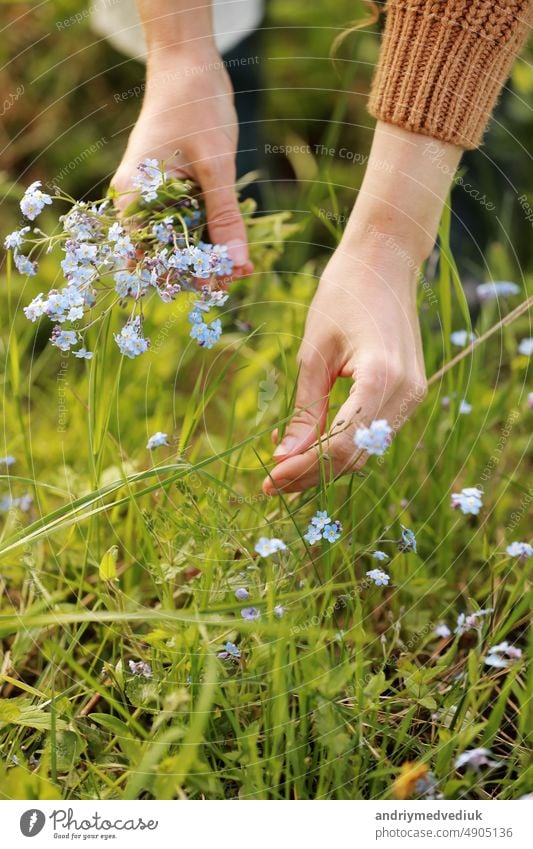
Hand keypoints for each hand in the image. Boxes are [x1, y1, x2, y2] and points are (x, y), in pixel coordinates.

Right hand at [112, 46, 251, 273]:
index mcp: (133, 197)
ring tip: (244, 267)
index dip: (185, 274)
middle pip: (167, 253)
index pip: (153, 255)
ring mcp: (156, 198)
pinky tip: (238, 248)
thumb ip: (224, 216)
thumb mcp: (216, 166)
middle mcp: (138, 203)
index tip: (220, 284)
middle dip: (202, 268)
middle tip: (239, 276)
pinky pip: (191, 223)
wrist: (190, 64)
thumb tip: (236, 262)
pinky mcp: (174, 192)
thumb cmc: (195, 106)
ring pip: (182, 241)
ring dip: (211, 255)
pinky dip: (213, 235)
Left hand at [261, 122, 461, 494]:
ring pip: (367, 451)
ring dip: (327, 464)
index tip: (269, 479)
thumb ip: (305, 409)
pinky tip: (312, 446)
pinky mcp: (410, 393)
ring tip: (285, 468)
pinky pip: (374, 433)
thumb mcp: (313, 353)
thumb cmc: (343, 295)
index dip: (304, 469)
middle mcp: (406, 393)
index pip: (342, 446)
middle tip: (271, 482)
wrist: (385, 261)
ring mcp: (414, 395)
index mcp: (381, 378)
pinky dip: (344, 445)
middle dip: (311, 474)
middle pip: (356, 456)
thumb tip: (284, 458)